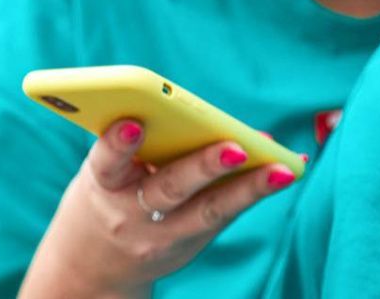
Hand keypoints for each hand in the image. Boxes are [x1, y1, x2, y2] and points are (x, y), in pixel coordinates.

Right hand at [20, 119, 298, 297]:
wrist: (94, 268)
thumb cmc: (108, 195)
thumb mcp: (105, 171)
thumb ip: (136, 143)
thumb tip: (194, 110)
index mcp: (103, 185)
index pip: (107, 163)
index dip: (118, 144)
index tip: (134, 123)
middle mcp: (132, 215)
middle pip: (170, 188)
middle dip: (203, 167)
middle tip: (235, 148)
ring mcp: (163, 235)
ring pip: (209, 210)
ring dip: (248, 188)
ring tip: (281, 169)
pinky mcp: (191, 244)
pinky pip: (227, 215)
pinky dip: (256, 190)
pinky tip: (285, 170)